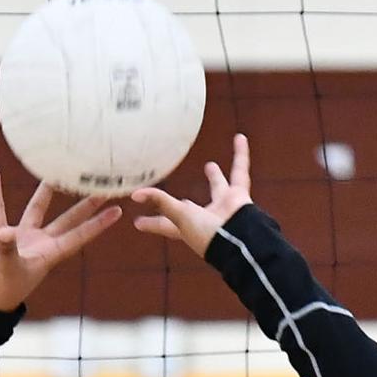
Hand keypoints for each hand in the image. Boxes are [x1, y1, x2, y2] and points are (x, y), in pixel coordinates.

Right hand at [0, 170, 121, 313]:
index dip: (98, 224)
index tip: (117, 211)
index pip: (79, 236)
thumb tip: (6, 233)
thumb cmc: (0, 291)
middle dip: (83, 205)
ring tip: (53, 172)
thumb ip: (8, 250)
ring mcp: (21, 239)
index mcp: (49, 254)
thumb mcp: (7, 270)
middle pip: (67, 220)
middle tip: (101, 187)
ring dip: (44, 192)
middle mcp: (39, 244)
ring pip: (36, 210)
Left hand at [131, 132, 252, 257]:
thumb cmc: (208, 234)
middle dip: (186, 204)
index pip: (165, 224)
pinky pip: (240, 170)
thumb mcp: (179, 216)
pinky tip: (240, 138)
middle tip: (182, 199)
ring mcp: (224, 207)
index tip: (137, 222)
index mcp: (188, 227)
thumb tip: (134, 194)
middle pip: (193, 208)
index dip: (152, 223)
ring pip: (219, 187)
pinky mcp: (239, 196)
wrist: (239, 239)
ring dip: (215, 177)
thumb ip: (160, 202)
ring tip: (210, 165)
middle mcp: (206, 218)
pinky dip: (241, 154)